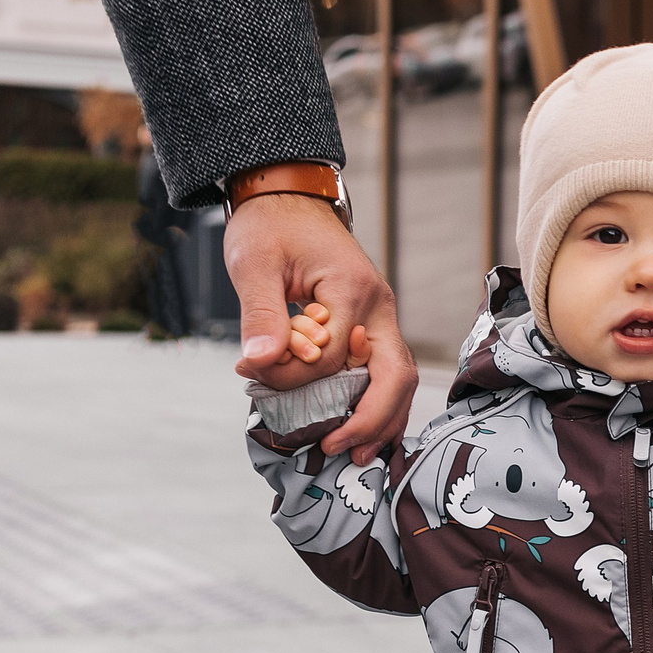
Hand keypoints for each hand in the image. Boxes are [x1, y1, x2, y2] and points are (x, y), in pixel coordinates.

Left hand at [226, 191, 414, 462]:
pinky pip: (384, 372)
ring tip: (354, 453)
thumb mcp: (254, 264)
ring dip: (381, 420)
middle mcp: (379, 307)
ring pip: (399, 379)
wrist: (288, 199)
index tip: (254, 375)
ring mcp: (381, 318)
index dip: (296, 377)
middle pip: (395, 375)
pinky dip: (376, 404)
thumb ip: (260, 315)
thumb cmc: (270, 226)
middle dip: (370, 419)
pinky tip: (360, 429)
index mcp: (353, 289)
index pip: (334, 356)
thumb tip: (260, 363)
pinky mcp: (371, 326)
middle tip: (338, 449)